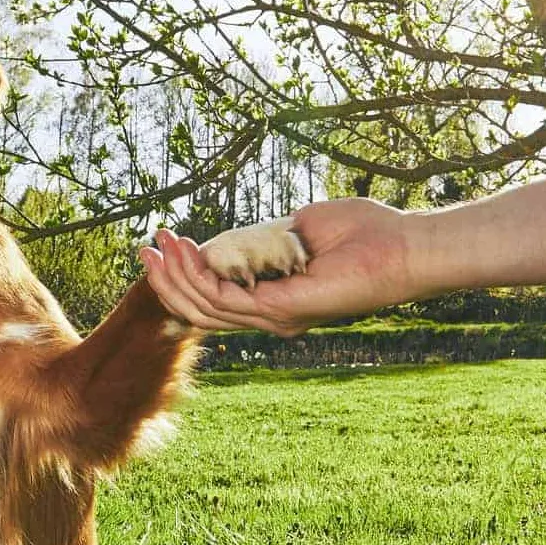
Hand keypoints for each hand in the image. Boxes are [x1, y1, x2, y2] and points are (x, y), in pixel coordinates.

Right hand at [138, 197, 425, 335]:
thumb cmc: (362, 233)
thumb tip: (229, 238)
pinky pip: (226, 299)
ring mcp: (276, 316)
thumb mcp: (297, 228)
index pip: (217, 298)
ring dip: (177, 275)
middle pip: (202, 308)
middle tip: (145, 249)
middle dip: (168, 279)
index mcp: (275, 299)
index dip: (184, 275)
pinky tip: (187, 250)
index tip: (163, 243)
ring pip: (207, 307)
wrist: (401, 245)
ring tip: (159, 244)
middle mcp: (272, 314)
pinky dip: (200, 275)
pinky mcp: (282, 310)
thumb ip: (261, 237)